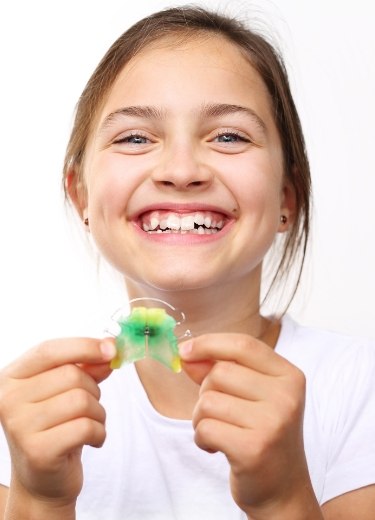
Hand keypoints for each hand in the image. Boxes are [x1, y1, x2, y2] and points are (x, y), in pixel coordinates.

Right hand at [0, 337, 115, 507]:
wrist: (44, 479)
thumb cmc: (57, 426)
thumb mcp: (67, 390)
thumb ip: (86, 366)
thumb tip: (109, 348)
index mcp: (12, 377)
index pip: (49, 350)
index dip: (84, 346)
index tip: (111, 349)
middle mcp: (8, 399)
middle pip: (71, 375)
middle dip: (94, 389)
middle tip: (90, 407)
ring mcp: (19, 426)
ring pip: (81, 400)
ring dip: (98, 412)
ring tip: (90, 424)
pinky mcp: (37, 451)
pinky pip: (86, 427)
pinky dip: (99, 432)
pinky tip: (92, 440)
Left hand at [179, 333, 316, 517]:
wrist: (283, 489)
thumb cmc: (262, 434)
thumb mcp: (248, 395)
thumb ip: (219, 369)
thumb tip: (186, 352)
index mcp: (289, 376)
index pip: (243, 345)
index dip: (209, 343)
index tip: (185, 350)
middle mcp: (286, 396)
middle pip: (220, 372)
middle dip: (206, 391)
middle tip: (219, 413)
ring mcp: (273, 423)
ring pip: (208, 400)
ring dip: (201, 418)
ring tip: (219, 431)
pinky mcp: (254, 449)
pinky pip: (205, 428)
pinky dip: (201, 438)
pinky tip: (217, 448)